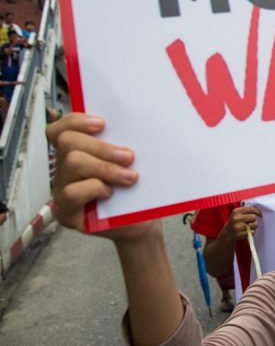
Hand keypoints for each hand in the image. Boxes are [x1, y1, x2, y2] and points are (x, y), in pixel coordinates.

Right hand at [47, 113, 160, 243]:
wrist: (142, 224)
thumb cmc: (136, 192)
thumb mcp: (131, 164)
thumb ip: (123, 145)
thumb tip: (134, 125)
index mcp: (78, 153)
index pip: (61, 129)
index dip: (77, 121)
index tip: (103, 123)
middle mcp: (65, 170)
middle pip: (67, 142)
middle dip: (101, 147)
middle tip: (129, 157)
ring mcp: (62, 190)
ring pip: (72, 164)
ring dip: (105, 167)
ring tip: (129, 177)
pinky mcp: (66, 212)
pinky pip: (72, 192)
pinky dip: (95, 188)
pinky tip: (111, 192)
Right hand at [221, 205, 262, 241]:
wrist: (226, 235)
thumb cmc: (235, 223)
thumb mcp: (237, 215)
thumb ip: (246, 211)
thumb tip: (259, 210)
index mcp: (236, 211)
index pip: (250, 208)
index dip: (257, 211)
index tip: (260, 214)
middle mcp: (235, 218)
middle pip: (253, 217)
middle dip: (253, 220)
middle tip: (250, 223)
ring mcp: (237, 227)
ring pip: (253, 225)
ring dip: (253, 227)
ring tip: (248, 228)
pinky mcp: (239, 235)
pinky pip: (252, 232)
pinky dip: (251, 233)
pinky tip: (246, 232)